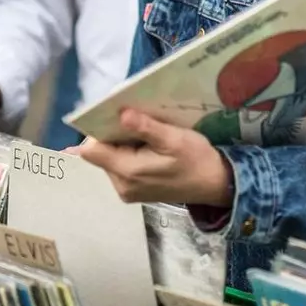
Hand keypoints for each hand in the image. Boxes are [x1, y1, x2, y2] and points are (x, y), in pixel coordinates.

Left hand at [76, 109, 233, 206]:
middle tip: (138, 124)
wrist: (214, 184)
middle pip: (100, 154)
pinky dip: (130, 155)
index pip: (91, 150)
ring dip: (123, 145)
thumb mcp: (174, 139)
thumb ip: (145, 128)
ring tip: (147, 136)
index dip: (98, 130)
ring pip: (109, 159)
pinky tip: (149, 149)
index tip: (116, 117)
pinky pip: (120, 167)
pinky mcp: (133, 191)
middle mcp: (121, 185)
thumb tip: (121, 114)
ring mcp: (126, 191)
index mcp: (128, 172)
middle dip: (113, 136)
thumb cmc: (196, 159)